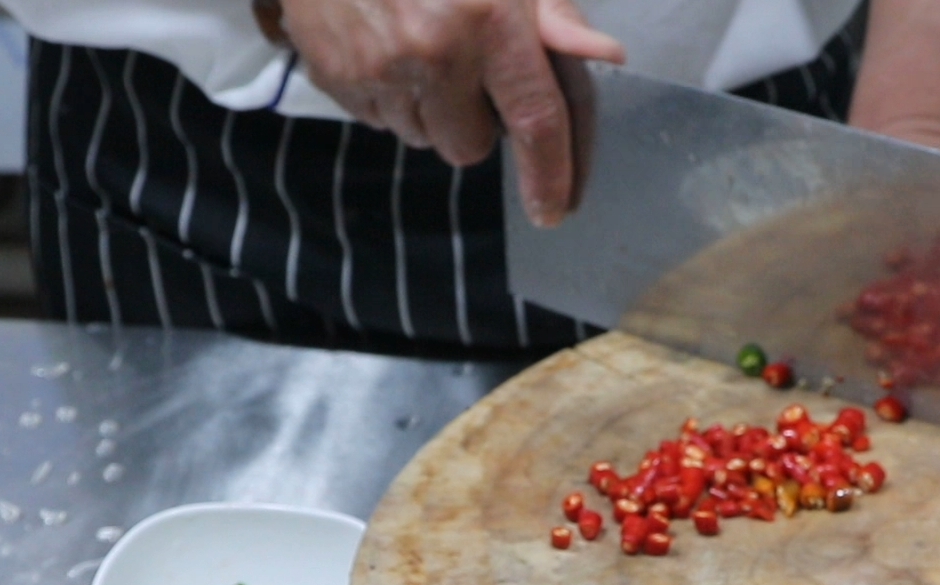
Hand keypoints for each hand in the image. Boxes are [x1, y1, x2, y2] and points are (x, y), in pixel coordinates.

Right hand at [278, 0, 624, 225]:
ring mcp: (376, 68)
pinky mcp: (334, 76)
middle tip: (466, 66)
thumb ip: (553, 14)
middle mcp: (433, 52)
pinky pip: (379, 122)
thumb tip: (606, 55)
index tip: (555, 210)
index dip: (550, 174)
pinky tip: (386, 46)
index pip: (536, 121)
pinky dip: (390, 97)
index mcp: (487, 19)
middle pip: (471, 147)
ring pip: (424, 138)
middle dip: (476, 121)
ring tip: (420, 47)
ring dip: (431, 111)